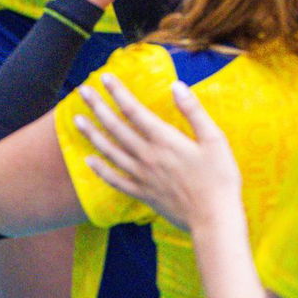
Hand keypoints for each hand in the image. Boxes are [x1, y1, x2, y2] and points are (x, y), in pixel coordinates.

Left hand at [75, 74, 242, 233]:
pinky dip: (100, 171)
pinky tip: (89, 161)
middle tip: (82, 91)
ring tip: (77, 119)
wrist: (214, 220)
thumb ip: (193, 111)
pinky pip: (116, 180)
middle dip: (98, 106)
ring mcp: (142, 176)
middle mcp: (147, 156)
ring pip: (110, 151)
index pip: (134, 110)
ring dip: (92, 134)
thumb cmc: (220, 179)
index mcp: (164, 140)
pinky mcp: (142, 194)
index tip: (105, 77)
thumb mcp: (214, 140)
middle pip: (116, 127)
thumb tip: (176, 85)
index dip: (118, 92)